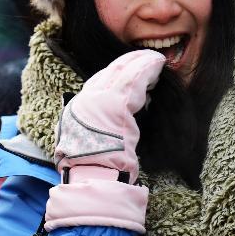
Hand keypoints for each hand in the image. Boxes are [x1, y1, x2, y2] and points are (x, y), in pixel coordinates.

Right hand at [45, 50, 165, 232]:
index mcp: (75, 112)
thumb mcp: (91, 147)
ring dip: (140, 63)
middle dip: (127, 63)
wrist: (93, 178)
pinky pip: (136, 78)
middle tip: (143, 57)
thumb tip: (113, 126)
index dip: (113, 75)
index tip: (127, 70)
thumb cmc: (96, 171)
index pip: (96, 85)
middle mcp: (84, 101)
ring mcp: (98, 100)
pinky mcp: (117, 102)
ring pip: (122, 72)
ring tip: (154, 59)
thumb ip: (100, 130)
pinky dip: (148, 68)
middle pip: (108, 73)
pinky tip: (159, 63)